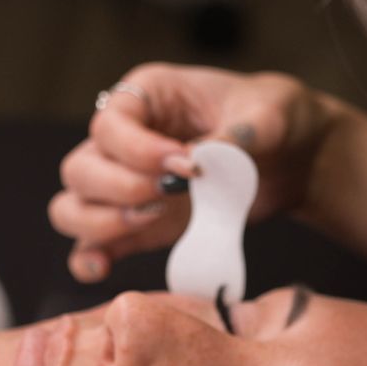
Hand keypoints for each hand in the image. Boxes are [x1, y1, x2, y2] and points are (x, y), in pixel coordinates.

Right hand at [51, 64, 334, 282]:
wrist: (293, 159)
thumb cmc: (275, 120)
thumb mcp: (268, 116)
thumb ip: (236, 136)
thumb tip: (199, 160)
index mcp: (147, 96)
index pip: (110, 123)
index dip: (138, 149)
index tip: (187, 164)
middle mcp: (123, 141)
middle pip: (80, 169)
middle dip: (119, 188)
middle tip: (169, 196)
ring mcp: (124, 186)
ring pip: (73, 208)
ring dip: (102, 223)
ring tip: (152, 220)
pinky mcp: (135, 227)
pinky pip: (90, 247)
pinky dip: (90, 260)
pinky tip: (107, 269)